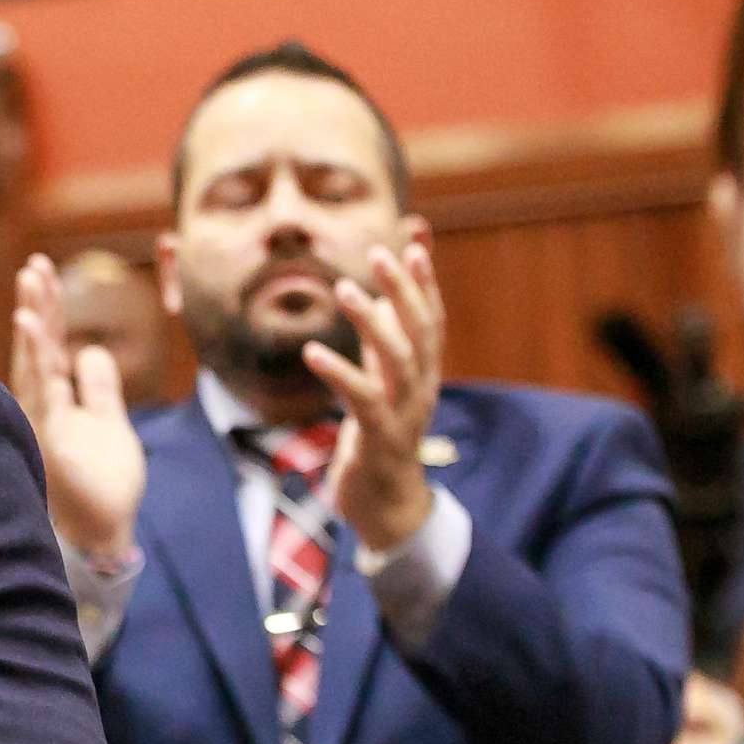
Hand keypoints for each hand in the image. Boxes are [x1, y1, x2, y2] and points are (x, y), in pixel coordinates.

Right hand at [11, 253, 145, 556]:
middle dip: (37, 304)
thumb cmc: (102, 487)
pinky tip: (31, 323)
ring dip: (32, 321)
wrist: (100, 537)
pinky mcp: (47, 436)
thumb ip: (99, 389)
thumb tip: (91, 351)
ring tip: (30, 284)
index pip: (49, 347)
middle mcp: (43, 406)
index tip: (42, 272)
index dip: (47, 310)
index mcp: (57, 401)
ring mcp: (42, 420)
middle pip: (38, 346)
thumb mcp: (110, 426)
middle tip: (33, 265)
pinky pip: (41, 387)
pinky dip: (34, 352)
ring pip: (34, 361)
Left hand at [305, 243, 444, 555]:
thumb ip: (383, 342)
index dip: (424, 280)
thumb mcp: (382, 382)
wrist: (385, 505)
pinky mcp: (380, 439)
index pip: (431, 318)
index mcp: (423, 374)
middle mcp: (421, 389)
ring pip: (398, 359)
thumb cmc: (379, 437)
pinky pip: (362, 400)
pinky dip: (339, 372)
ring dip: (372, 321)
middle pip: (421, 331)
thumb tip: (381, 297)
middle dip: (404, 289)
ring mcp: (405, 414)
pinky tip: (312, 351)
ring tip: (345, 289)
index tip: (414, 239)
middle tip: (380, 252)